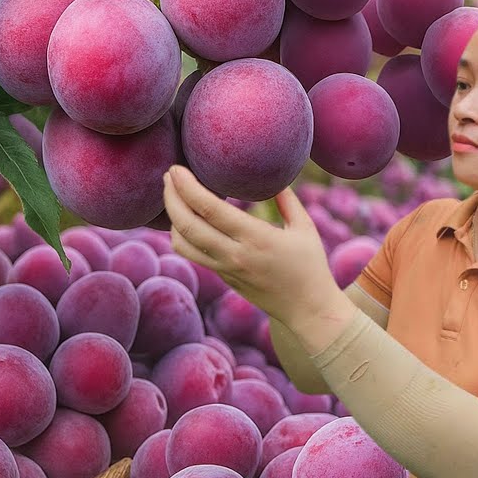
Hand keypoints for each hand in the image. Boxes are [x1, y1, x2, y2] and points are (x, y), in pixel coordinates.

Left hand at [162, 165, 343, 329]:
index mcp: (256, 238)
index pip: (210, 209)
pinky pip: (192, 254)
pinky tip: (185, 219)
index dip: (187, 187)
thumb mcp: (304, 228)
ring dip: (171, 218)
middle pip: (188, 225)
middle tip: (167, 175)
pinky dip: (181, 234)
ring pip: (182, 243)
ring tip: (173, 196)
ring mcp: (226, 269)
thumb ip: (287, 200)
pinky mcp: (223, 277)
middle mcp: (235, 255)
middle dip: (171, 197)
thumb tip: (272, 176)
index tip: (176, 169)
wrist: (306, 309)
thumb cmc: (310, 265)